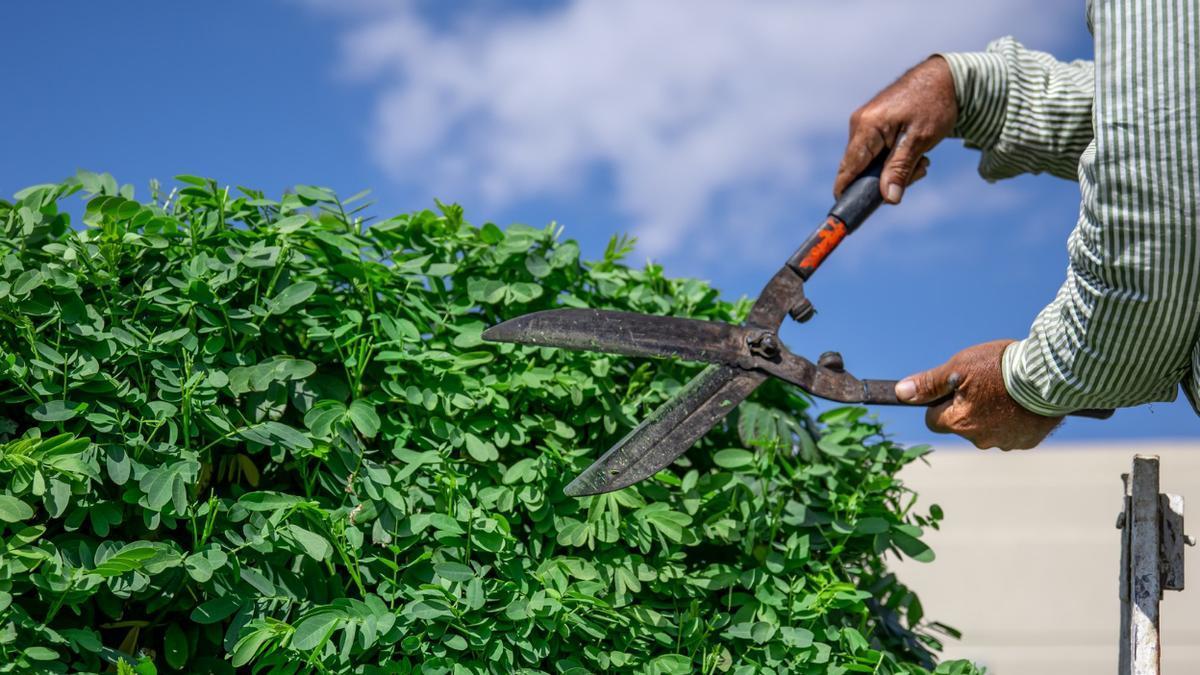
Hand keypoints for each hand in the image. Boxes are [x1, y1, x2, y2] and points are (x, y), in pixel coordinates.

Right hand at [834, 56, 957, 203]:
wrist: (945, 77)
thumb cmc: (934, 104)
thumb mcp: (920, 141)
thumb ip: (900, 170)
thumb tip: (888, 199)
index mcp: (867, 128)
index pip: (847, 170)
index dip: (847, 194)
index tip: (854, 214)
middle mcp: (859, 124)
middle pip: (859, 169)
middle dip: (885, 180)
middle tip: (917, 173)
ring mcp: (865, 123)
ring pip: (871, 162)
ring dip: (895, 169)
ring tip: (922, 159)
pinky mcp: (874, 123)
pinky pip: (877, 151)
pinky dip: (894, 157)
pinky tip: (915, 151)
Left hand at [895, 340, 1062, 449]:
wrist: (1049, 375)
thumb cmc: (1000, 367)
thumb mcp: (958, 368)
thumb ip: (929, 384)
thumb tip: (901, 393)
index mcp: (958, 422)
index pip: (933, 419)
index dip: (940, 403)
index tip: (954, 388)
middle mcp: (979, 439)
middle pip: (960, 425)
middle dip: (966, 408)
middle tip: (983, 384)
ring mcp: (1004, 443)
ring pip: (986, 430)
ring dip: (990, 414)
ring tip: (1005, 390)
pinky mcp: (1026, 441)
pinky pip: (1011, 433)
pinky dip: (1012, 419)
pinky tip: (1021, 402)